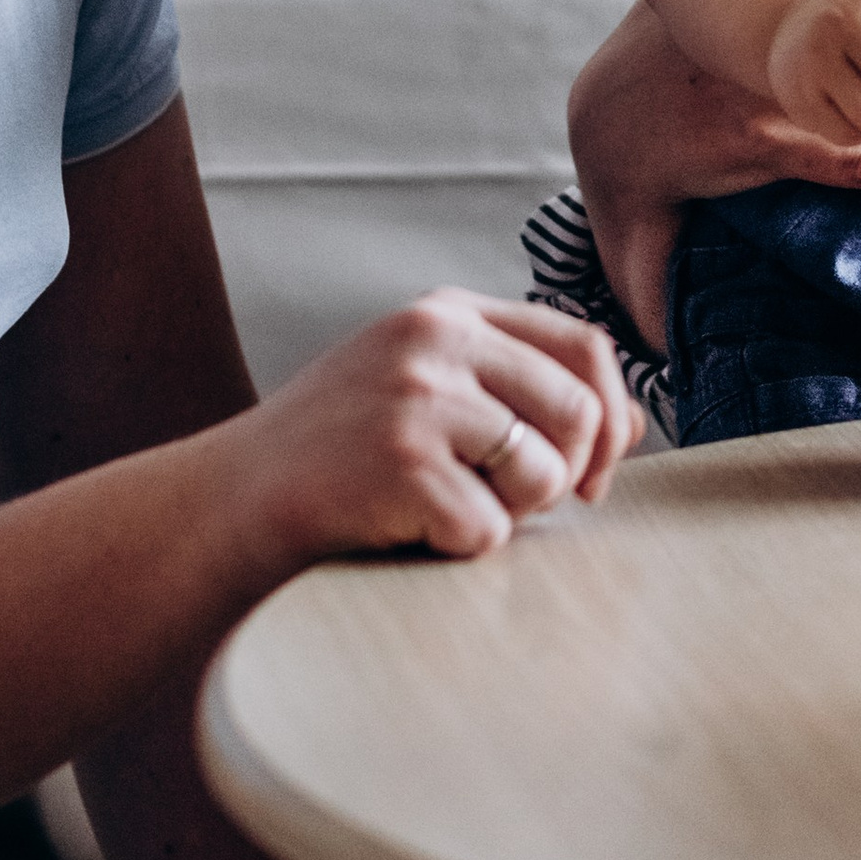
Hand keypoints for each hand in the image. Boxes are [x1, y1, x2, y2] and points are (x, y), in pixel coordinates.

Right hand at [220, 294, 639, 569]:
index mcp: (447, 313)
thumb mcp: (425, 390)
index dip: (610, 413)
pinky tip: (405, 528)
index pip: (582, 343)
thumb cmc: (338, 455)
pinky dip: (458, 546)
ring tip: (444, 508)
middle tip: (506, 504)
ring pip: (544, 473)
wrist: (229, 502)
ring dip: (509, 514)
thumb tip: (632, 423)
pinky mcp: (401, 462)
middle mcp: (435, 340)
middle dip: (562, 477)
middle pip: (576, 412)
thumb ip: (516, 390)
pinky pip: (489, 527)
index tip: (594, 472)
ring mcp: (416, 398)